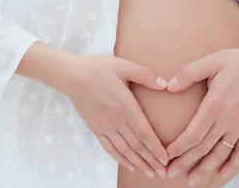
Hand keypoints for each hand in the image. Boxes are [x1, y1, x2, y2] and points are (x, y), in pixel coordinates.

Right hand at [61, 54, 168, 178]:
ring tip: (150, 172)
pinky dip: (121, 159)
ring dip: (139, 163)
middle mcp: (116, 121)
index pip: (144, 133)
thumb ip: (145, 75)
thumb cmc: (99, 68)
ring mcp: (105, 126)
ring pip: (125, 150)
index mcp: (126, 106)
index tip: (166, 159)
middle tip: (163, 173)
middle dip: (151, 160)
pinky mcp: (96, 128)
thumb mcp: (124, 66)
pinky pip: (110, 148)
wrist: (72, 76)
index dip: (156, 148)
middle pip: (136, 146)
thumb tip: (165, 84)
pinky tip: (130, 165)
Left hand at [165, 48, 238, 184]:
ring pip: (220, 153)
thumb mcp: (213, 61)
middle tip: (171, 172)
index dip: (179, 147)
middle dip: (185, 161)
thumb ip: (189, 73)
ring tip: (192, 179)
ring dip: (205, 168)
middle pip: (203, 147)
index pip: (193, 134)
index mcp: (215, 105)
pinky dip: (232, 166)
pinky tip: (222, 174)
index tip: (167, 155)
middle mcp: (227, 120)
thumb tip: (169, 86)